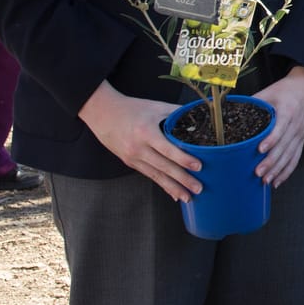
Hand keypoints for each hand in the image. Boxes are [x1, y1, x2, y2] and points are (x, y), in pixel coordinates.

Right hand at [79, 82, 200, 201]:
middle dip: (182, 180)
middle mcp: (138, 148)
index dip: (183, 159)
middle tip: (198, 189)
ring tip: (188, 197)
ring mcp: (133, 157)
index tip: (198, 167)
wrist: (103, 114)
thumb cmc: (132, 109)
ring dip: (173, 188)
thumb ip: (177, 113)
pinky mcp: (130, 162)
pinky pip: (149, 175)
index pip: (168, 149)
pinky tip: (173, 193)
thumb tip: (200, 117)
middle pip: (164, 167)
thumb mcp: (156, 107)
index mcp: (146, 132)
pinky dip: (162, 185)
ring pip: (156, 175)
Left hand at [252, 66, 303, 186]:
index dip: (271, 140)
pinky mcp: (301, 141)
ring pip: (290, 156)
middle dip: (271, 161)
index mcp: (288, 111)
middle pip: (284, 146)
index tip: (260, 150)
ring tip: (265, 180)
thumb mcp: (269, 92)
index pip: (280, 128)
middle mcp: (295, 125)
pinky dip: (287, 172)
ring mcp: (300, 135)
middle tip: (258, 172)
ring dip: (278, 170)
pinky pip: (295, 159)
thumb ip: (252, 103)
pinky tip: (277, 181)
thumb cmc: (286, 90)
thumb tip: (229, 112)